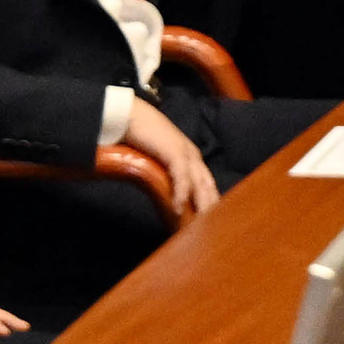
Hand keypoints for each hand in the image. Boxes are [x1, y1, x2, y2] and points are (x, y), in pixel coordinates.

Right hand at [121, 97, 218, 217]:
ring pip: (200, 184)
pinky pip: (182, 177)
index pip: (207, 183)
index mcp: (191, 157)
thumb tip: (166, 193)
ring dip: (201, 205)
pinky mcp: (174, 152)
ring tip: (200, 224)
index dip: (210, 201)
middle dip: (210, 207)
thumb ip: (166, 173)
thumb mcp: (159, 159)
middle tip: (211, 228)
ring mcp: (186, 153)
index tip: (211, 219)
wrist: (132, 116)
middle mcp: (193, 155)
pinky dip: (181, 194)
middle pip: (208, 186)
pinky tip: (178, 208)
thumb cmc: (143, 137)